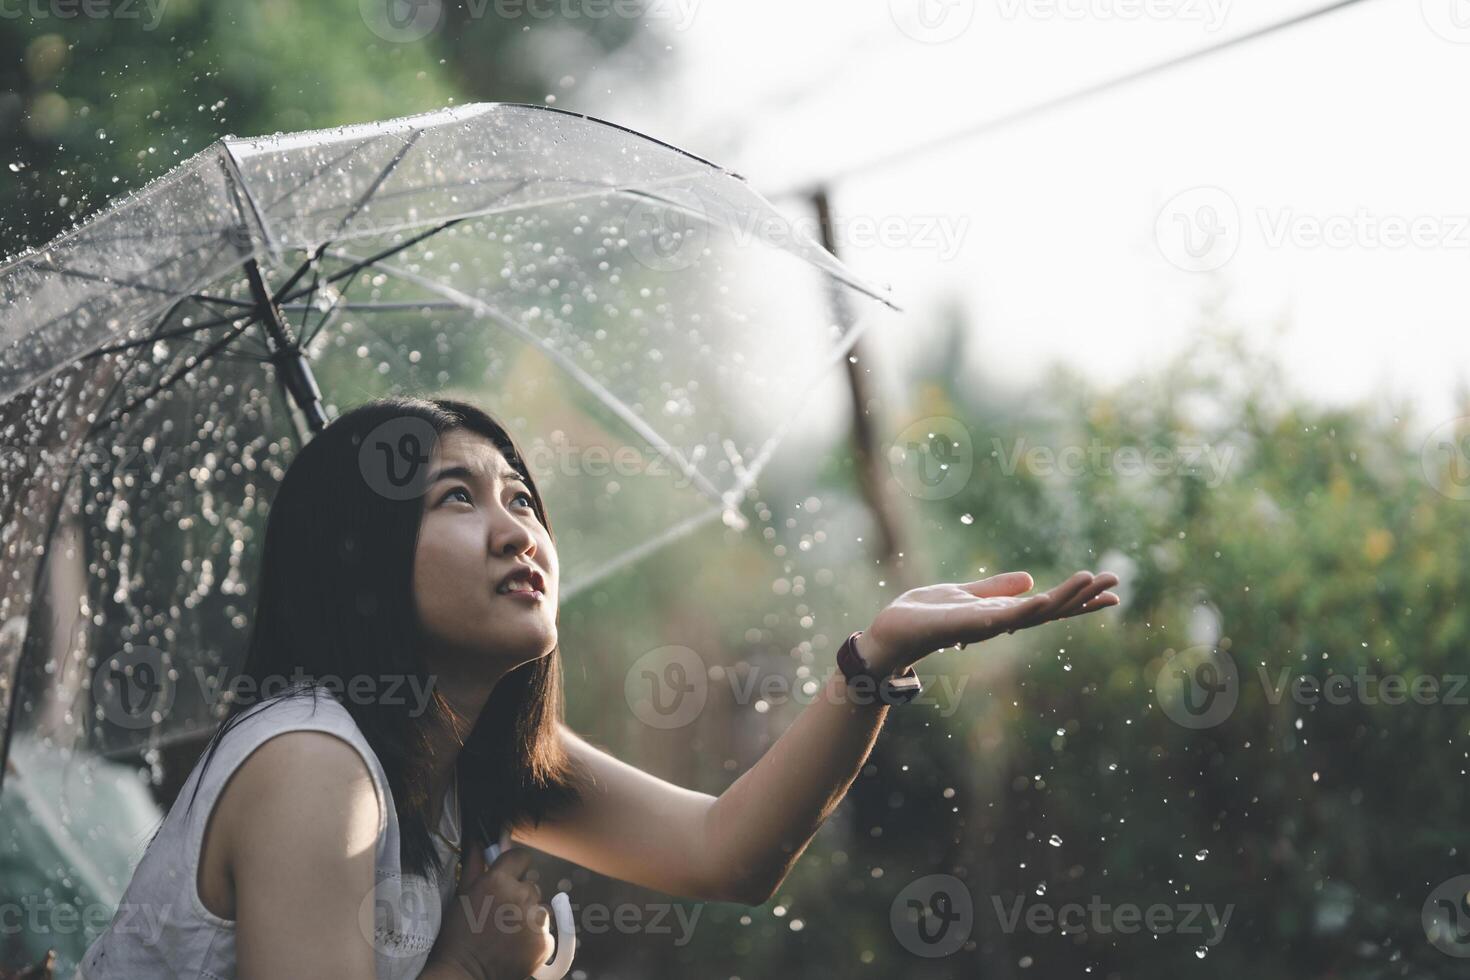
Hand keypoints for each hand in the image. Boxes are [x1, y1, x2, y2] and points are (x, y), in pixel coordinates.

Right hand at [427, 841, 554, 979]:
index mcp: (498, 880)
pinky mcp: (543, 942)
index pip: (522, 857)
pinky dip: (534, 938)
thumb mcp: (460, 897)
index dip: (515, 866)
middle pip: (531, 885)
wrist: (463, 975)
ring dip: (529, 917)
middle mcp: (520, 896)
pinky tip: (515, 946)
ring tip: (507, 933)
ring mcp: (534, 920)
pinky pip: (546, 932)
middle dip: (520, 895)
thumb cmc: (457, 936)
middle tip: (500, 914)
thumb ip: (473, 866)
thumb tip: (478, 841)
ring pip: (540, 908)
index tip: (509, 876)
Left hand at [858, 570, 1118, 674]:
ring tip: (1090, 580)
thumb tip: (1031, 579)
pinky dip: (1021, 609)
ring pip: (1031, 613)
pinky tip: (1043, 598)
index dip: (1079, 599)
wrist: (888, 636)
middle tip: (1117, 584)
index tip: (1111, 590)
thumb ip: (995, 589)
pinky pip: (998, 618)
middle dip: (1082, 598)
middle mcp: (998, 623)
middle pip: (1050, 611)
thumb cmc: (923, 617)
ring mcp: (984, 626)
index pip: (1049, 606)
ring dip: (1062, 598)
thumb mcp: (964, 594)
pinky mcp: (963, 625)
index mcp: (1001, 614)